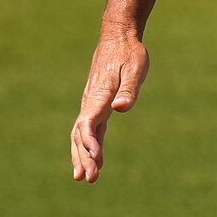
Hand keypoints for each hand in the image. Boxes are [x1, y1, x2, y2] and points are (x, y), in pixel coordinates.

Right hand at [71, 28, 151, 181]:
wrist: (118, 37)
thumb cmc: (129, 53)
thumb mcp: (135, 69)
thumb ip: (128, 90)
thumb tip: (121, 108)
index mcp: (98, 95)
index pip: (88, 123)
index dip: (90, 142)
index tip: (96, 159)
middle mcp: (90, 102)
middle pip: (80, 134)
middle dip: (83, 157)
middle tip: (87, 179)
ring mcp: (91, 104)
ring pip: (81, 134)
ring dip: (82, 156)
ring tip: (85, 178)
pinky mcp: (96, 105)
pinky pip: (89, 129)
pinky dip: (89, 146)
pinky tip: (94, 160)